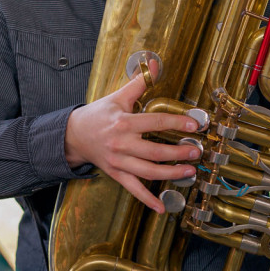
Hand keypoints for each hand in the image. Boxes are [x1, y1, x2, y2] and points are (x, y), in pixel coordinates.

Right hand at [64, 72, 203, 213]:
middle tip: (196, 151)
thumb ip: (138, 82)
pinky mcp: (116, 174)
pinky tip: (162, 206)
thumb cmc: (98, 115)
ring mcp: (119, 161)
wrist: (74, 135)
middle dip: (178, 153)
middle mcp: (122, 144)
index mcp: (124, 122)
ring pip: (148, 171)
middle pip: (154, 151)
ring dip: (171, 174)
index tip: (193, 125)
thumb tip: (155, 63)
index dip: (176, 123)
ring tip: (189, 172)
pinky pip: (133, 189)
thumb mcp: (117, 97)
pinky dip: (147, 199)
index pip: (155, 122)